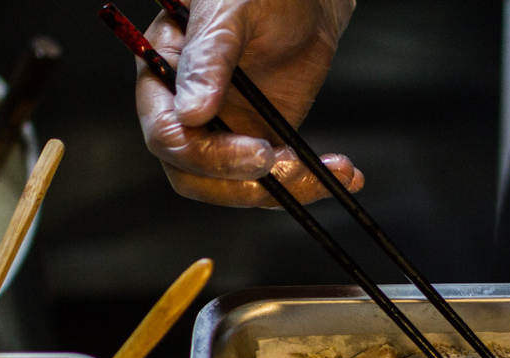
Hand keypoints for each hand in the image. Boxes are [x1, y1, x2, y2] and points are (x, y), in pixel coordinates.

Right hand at [136, 0, 362, 206]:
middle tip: (295, 168)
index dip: (210, 157)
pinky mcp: (265, 139)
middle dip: (248, 184)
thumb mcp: (230, 12)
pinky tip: (345, 175)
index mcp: (164, 79)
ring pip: (243, 187)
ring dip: (290, 187)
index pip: (168, 137)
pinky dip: (313, 183)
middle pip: (198, 177)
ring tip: (334, 170)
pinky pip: (280, 178)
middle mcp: (190, 115)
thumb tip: (190, 114)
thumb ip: (209, 58)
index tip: (259, 154)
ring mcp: (228, 132)